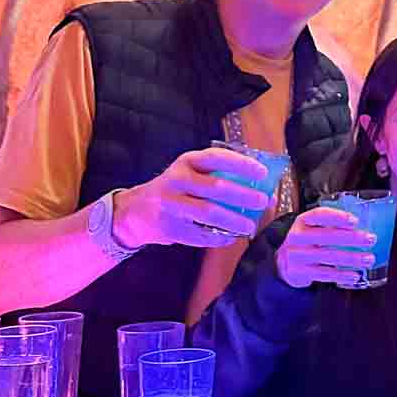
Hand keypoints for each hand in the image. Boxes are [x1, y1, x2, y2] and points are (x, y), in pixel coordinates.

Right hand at [112, 147, 271, 249]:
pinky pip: (200, 234)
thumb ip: (218, 175)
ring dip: (233, 220)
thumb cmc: (176, 189)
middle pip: (215, 188)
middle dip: (243, 195)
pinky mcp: (170, 227)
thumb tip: (261, 187)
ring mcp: (172, 205)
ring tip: (249, 225)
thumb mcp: (189, 172)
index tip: (262, 172)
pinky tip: (232, 237)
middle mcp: (177, 180)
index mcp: (186, 162)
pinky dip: (219, 237)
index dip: (241, 164)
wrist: (135, 211)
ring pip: (209, 213)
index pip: (216, 158)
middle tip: (262, 201)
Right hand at [275, 205, 375, 288]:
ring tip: (369, 259)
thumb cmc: (306, 241)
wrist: (282, 263)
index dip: (338, 217)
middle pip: (327, 236)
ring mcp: (297, 255)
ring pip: (329, 256)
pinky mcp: (300, 272)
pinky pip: (324, 274)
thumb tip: (365, 220)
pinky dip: (342, 275)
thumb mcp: (311, 228)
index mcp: (303, 221)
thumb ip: (330, 224)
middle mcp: (297, 236)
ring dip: (352, 258)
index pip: (320, 215)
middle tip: (371, 239)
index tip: (355, 220)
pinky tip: (355, 275)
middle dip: (352, 238)